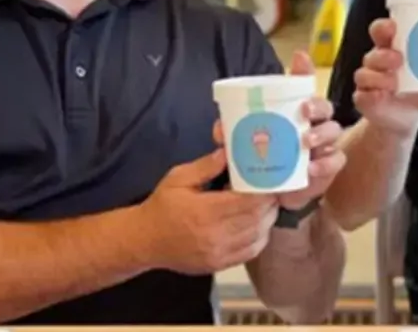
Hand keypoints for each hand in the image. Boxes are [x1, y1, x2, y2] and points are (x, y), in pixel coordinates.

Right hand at [142, 148, 277, 273]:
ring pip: (258, 236)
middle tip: (272, 188)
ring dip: (267, 219)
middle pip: (257, 218)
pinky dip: (260, 237)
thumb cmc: (161, 206)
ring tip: (266, 204)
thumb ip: (205, 166)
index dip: (264, 190)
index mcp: (205, 211)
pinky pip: (250, 252)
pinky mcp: (219, 265)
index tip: (270, 178)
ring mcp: (218, 253)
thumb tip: (229, 152)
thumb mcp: (178, 178)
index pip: (248, 201)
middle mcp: (215, 235)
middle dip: (269, 202)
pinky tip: (258, 224)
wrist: (145, 241)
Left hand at [212, 51, 346, 211]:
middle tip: (303, 110)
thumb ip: (234, 133)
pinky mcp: (328, 167)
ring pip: (333, 130)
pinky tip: (311, 168)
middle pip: (324, 106)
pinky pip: (335, 161)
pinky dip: (325, 164)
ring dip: (321, 133)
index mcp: (295, 110)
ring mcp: (325, 144)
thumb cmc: (263, 160)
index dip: (305, 69)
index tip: (299, 59)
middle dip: (316, 104)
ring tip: (305, 141)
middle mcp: (314, 123)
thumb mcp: (246, 144)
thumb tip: (221, 128)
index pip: (304, 84)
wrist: (273, 193)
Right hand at [352, 18, 417, 136]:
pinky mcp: (365, 99)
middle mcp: (376, 61)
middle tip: (399, 59)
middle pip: (372, 51)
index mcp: (391, 47)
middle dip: (383, 54)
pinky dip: (372, 95)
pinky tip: (383, 96)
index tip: (393, 28)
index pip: (381, 31)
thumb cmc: (417, 85)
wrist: (404, 116)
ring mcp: (369, 81)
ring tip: (395, 82)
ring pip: (364, 73)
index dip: (384, 27)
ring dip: (379, 77)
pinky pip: (362, 95)